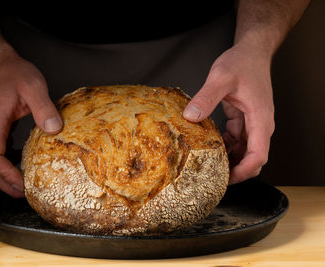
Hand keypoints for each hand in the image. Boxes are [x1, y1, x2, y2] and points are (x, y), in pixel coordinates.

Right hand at [0, 49, 61, 197]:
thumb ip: (44, 108)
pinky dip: (6, 165)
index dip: (7, 176)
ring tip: (24, 185)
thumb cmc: (13, 73)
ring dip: (5, 177)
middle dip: (6, 184)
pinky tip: (22, 163)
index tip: (24, 185)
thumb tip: (55, 130)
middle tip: (26, 194)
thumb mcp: (33, 87)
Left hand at [183, 41, 274, 184]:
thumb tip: (190, 117)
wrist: (251, 51)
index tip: (228, 178)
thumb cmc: (242, 62)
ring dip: (229, 160)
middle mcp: (259, 124)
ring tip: (208, 166)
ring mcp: (252, 123)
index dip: (244, 170)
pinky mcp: (244, 119)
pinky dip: (225, 146)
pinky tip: (210, 148)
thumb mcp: (221, 78)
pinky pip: (236, 140)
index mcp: (260, 119)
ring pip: (244, 150)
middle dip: (236, 171)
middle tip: (213, 178)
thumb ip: (206, 98)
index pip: (259, 154)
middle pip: (252, 158)